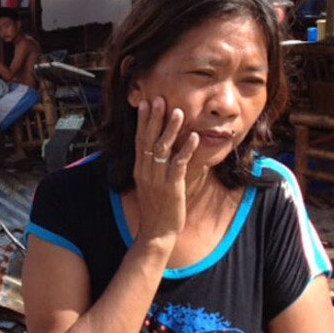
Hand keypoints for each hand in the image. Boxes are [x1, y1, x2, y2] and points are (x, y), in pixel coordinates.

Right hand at [132, 97, 199, 244]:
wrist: (156, 233)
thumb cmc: (156, 210)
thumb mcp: (151, 185)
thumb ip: (154, 168)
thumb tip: (160, 152)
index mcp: (140, 169)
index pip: (139, 139)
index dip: (143, 121)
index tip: (145, 102)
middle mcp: (146, 171)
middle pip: (147, 139)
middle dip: (153, 118)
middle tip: (157, 99)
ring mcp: (158, 179)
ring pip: (162, 149)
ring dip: (170, 129)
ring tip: (178, 111)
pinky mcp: (171, 187)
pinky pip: (179, 165)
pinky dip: (186, 150)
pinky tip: (194, 137)